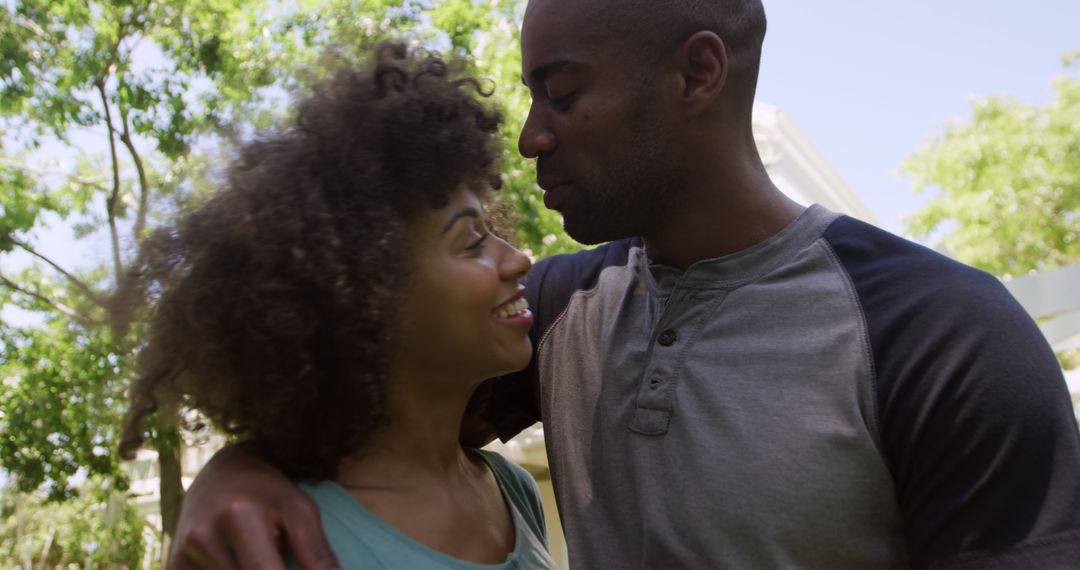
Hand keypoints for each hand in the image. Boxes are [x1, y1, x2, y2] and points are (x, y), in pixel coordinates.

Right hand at [169, 443, 339, 569]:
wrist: (220, 474)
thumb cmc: (269, 492)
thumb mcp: (301, 512)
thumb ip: (317, 554)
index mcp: (240, 517)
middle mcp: (202, 537)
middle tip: (279, 559)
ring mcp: (181, 554)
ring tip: (258, 556)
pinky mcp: (171, 566)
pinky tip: (238, 561)